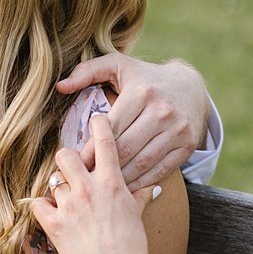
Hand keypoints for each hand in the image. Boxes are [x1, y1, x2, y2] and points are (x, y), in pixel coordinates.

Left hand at [30, 116, 157, 253]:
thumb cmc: (132, 248)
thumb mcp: (138, 217)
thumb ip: (140, 196)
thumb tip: (151, 186)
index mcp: (112, 183)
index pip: (104, 142)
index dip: (99, 125)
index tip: (97, 120)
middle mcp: (88, 188)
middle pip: (66, 154)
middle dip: (67, 161)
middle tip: (73, 173)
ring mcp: (69, 205)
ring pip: (53, 179)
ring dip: (58, 187)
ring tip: (67, 200)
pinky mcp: (53, 223)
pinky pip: (38, 203)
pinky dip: (42, 207)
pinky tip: (52, 214)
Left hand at [55, 53, 209, 191]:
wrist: (191, 87)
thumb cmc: (146, 78)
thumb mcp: (119, 66)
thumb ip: (88, 71)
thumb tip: (61, 86)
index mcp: (142, 92)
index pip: (110, 128)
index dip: (91, 148)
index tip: (76, 163)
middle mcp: (162, 111)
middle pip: (126, 149)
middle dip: (103, 167)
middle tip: (85, 180)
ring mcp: (178, 130)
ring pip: (143, 163)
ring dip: (121, 178)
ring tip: (102, 187)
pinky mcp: (188, 145)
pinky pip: (161, 169)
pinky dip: (142, 181)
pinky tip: (126, 186)